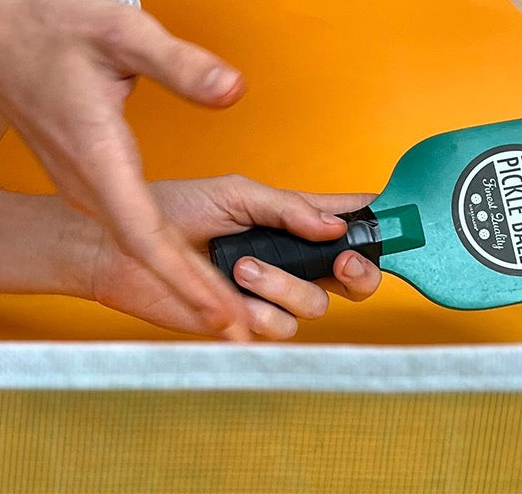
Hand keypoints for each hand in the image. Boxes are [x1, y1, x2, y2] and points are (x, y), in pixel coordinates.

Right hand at [0, 0, 255, 338]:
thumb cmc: (49, 32)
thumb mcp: (121, 33)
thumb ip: (179, 64)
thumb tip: (233, 91)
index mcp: (98, 157)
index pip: (145, 235)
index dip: (185, 278)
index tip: (221, 315)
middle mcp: (88, 184)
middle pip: (146, 253)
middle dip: (193, 293)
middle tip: (242, 331)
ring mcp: (85, 185)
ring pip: (138, 244)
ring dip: (181, 276)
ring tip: (229, 307)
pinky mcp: (88, 177)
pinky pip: (130, 227)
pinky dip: (164, 251)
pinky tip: (191, 259)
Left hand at [89, 176, 380, 337]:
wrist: (123, 248)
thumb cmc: (180, 209)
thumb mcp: (238, 192)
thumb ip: (289, 207)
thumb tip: (336, 224)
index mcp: (295, 219)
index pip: (349, 219)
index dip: (379, 221)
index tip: (398, 220)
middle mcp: (292, 258)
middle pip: (354, 274)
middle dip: (361, 269)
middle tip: (343, 259)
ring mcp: (272, 293)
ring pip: (317, 303)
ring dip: (284, 285)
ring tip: (243, 264)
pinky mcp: (247, 324)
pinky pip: (279, 330)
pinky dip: (259, 312)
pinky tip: (233, 294)